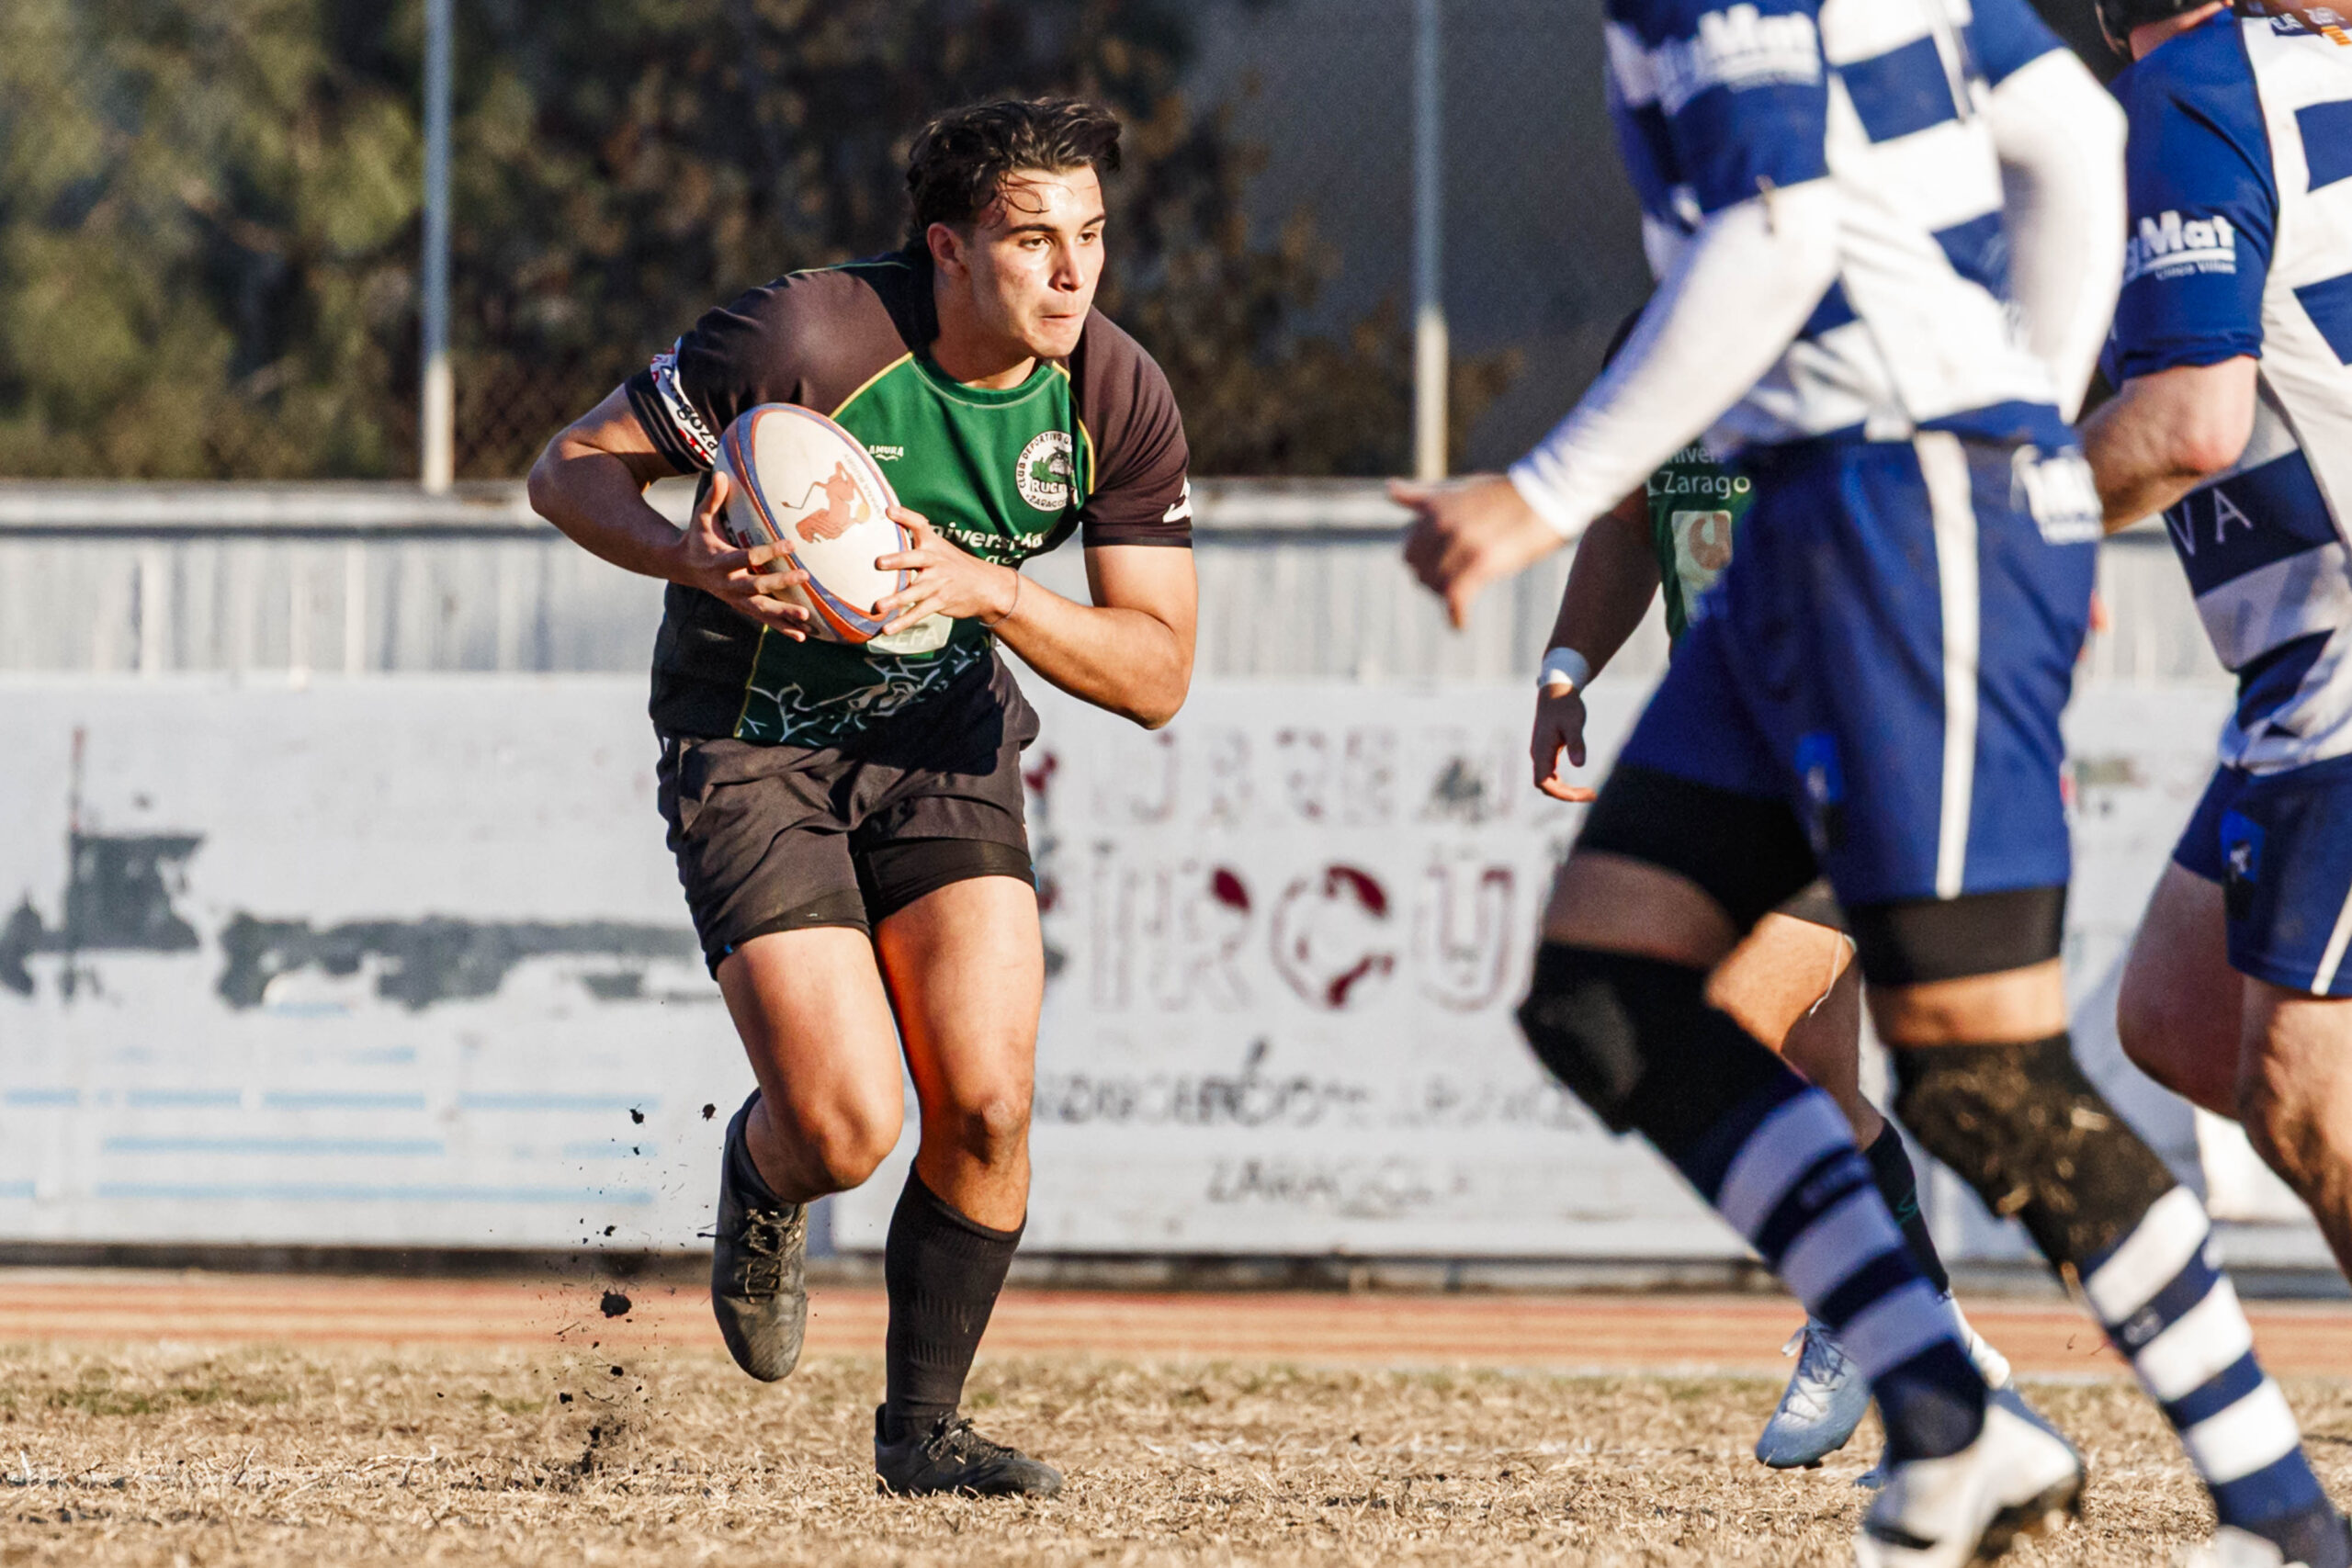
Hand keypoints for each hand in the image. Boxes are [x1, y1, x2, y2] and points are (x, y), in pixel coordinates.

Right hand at [664, 471, 814, 638]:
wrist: (682, 567)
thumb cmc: (697, 538)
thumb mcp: (700, 518)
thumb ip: (712, 498)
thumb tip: (720, 473)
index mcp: (720, 562)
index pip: (748, 557)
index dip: (769, 551)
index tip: (791, 544)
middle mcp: (728, 584)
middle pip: (757, 586)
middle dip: (780, 584)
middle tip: (804, 577)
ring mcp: (735, 598)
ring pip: (761, 611)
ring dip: (784, 616)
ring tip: (807, 619)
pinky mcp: (741, 607)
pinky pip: (764, 619)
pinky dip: (782, 628)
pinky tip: (802, 636)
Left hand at [873, 507, 1018, 634]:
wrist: (986, 587)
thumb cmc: (954, 565)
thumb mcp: (940, 547)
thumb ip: (916, 536)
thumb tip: (888, 515)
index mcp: (933, 545)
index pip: (920, 525)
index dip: (905, 516)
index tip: (889, 511)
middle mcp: (936, 562)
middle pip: (916, 558)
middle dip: (898, 560)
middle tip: (879, 562)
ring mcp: (938, 583)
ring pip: (915, 591)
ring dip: (897, 599)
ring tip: (878, 606)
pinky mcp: (940, 602)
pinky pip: (918, 613)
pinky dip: (902, 622)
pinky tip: (887, 630)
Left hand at [1392, 474, 1571, 627]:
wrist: (1547, 494)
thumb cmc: (1506, 493)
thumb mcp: (1459, 489)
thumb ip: (1422, 497)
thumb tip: (1391, 488)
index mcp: (1435, 509)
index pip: (1408, 553)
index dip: (1422, 566)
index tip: (1439, 570)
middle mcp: (1443, 526)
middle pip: (1419, 573)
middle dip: (1433, 582)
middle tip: (1455, 585)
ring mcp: (1461, 545)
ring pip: (1436, 587)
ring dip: (1448, 597)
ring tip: (1463, 596)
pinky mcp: (1480, 563)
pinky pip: (1455, 599)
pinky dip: (1456, 616)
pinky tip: (1460, 625)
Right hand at [1531, 684, 1595, 802]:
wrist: (1555, 691)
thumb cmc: (1565, 706)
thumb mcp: (1573, 724)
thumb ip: (1576, 743)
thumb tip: (1579, 765)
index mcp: (1541, 750)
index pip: (1543, 782)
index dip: (1560, 793)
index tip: (1581, 795)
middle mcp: (1538, 755)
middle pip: (1546, 786)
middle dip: (1567, 794)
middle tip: (1592, 795)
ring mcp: (1541, 754)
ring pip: (1548, 782)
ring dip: (1566, 791)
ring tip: (1589, 793)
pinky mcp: (1547, 751)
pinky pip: (1551, 775)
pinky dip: (1563, 783)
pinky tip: (1578, 785)